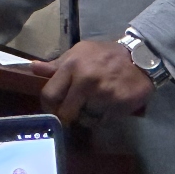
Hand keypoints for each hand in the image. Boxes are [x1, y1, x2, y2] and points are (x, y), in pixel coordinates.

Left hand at [31, 40, 154, 125]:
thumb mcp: (80, 53)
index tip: (55, 108)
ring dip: (87, 116)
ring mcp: (102, 94)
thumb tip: (33, 68)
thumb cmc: (105, 55)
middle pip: (64, 113)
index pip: (49, 95)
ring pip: (84, 119)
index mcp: (72, 65)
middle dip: (67, 116)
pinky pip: (101, 121)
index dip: (49, 106)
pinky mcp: (116, 105)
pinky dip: (103, 116)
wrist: (141, 57)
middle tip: (73, 112)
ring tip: (96, 103)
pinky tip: (109, 104)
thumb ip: (56, 64)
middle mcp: (85, 80)